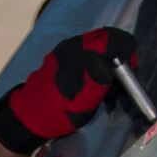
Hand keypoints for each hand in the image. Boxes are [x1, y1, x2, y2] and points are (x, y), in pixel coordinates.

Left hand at [0, 27, 137, 155]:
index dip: (129, 57)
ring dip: (110, 62)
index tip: (127, 78)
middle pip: (112, 39)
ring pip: (102, 44)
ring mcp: (68, 47)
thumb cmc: (56, 113)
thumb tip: (116, 58)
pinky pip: (91, 50)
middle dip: (121, 59)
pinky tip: (93, 83)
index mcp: (80, 54)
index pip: (118, 40)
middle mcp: (75, 45)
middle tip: (117, 84)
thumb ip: (99, 79)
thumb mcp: (82, 103)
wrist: (28, 117)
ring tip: (105, 87)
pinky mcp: (64, 54)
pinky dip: (98, 63)